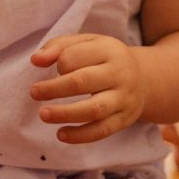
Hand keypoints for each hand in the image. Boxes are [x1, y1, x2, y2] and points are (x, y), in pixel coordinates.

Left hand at [30, 34, 144, 143]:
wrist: (143, 78)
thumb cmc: (105, 58)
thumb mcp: (87, 42)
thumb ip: (59, 47)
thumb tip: (36, 60)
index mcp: (109, 50)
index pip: (77, 56)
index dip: (60, 62)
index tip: (55, 67)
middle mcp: (120, 74)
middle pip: (83, 82)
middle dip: (55, 89)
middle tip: (34, 92)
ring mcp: (124, 98)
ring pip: (93, 110)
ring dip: (65, 114)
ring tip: (43, 114)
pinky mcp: (124, 119)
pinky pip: (101, 131)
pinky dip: (80, 135)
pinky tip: (60, 134)